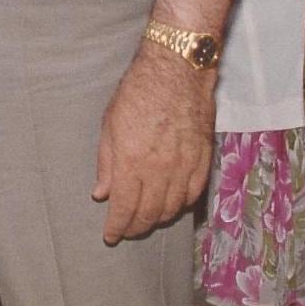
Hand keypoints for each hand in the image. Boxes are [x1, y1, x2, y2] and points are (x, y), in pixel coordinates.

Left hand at [92, 44, 215, 243]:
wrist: (177, 69)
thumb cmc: (138, 91)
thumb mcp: (110, 124)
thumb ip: (106, 163)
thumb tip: (101, 194)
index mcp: (132, 162)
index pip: (124, 209)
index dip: (116, 228)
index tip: (110, 236)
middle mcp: (160, 169)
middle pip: (149, 214)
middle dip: (135, 227)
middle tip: (126, 229)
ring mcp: (185, 166)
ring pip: (173, 209)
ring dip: (158, 219)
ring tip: (147, 218)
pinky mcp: (203, 159)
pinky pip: (194, 193)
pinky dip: (181, 205)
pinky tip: (172, 204)